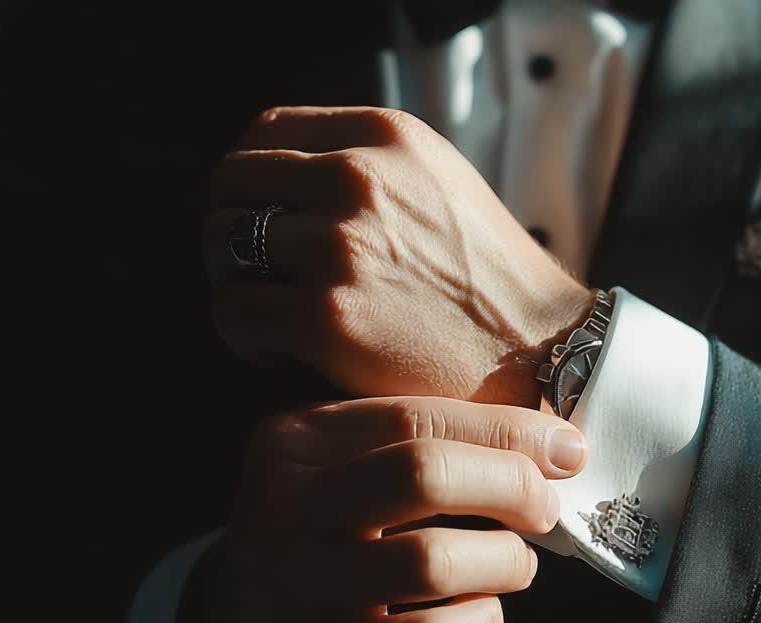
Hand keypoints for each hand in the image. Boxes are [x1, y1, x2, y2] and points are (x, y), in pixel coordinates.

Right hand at [176, 396, 586, 622]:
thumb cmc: (316, 526)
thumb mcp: (333, 460)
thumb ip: (418, 438)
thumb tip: (552, 444)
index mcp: (298, 441)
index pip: (418, 417)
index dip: (507, 430)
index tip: (563, 449)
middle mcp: (292, 506)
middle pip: (426, 475)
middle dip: (512, 486)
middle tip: (543, 508)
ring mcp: (308, 585)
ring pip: (435, 562)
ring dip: (504, 560)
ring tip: (514, 563)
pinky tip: (483, 610)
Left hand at [203, 106, 596, 406]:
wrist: (538, 349)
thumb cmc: (487, 276)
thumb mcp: (438, 180)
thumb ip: (365, 163)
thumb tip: (281, 177)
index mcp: (386, 137)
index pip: (266, 132)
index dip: (249, 179)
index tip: (260, 216)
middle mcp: (359, 179)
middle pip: (231, 185)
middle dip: (230, 231)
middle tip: (259, 273)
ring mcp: (341, 247)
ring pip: (222, 249)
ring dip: (237, 285)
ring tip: (277, 313)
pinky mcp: (328, 317)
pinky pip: (234, 313)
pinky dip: (245, 337)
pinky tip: (284, 351)